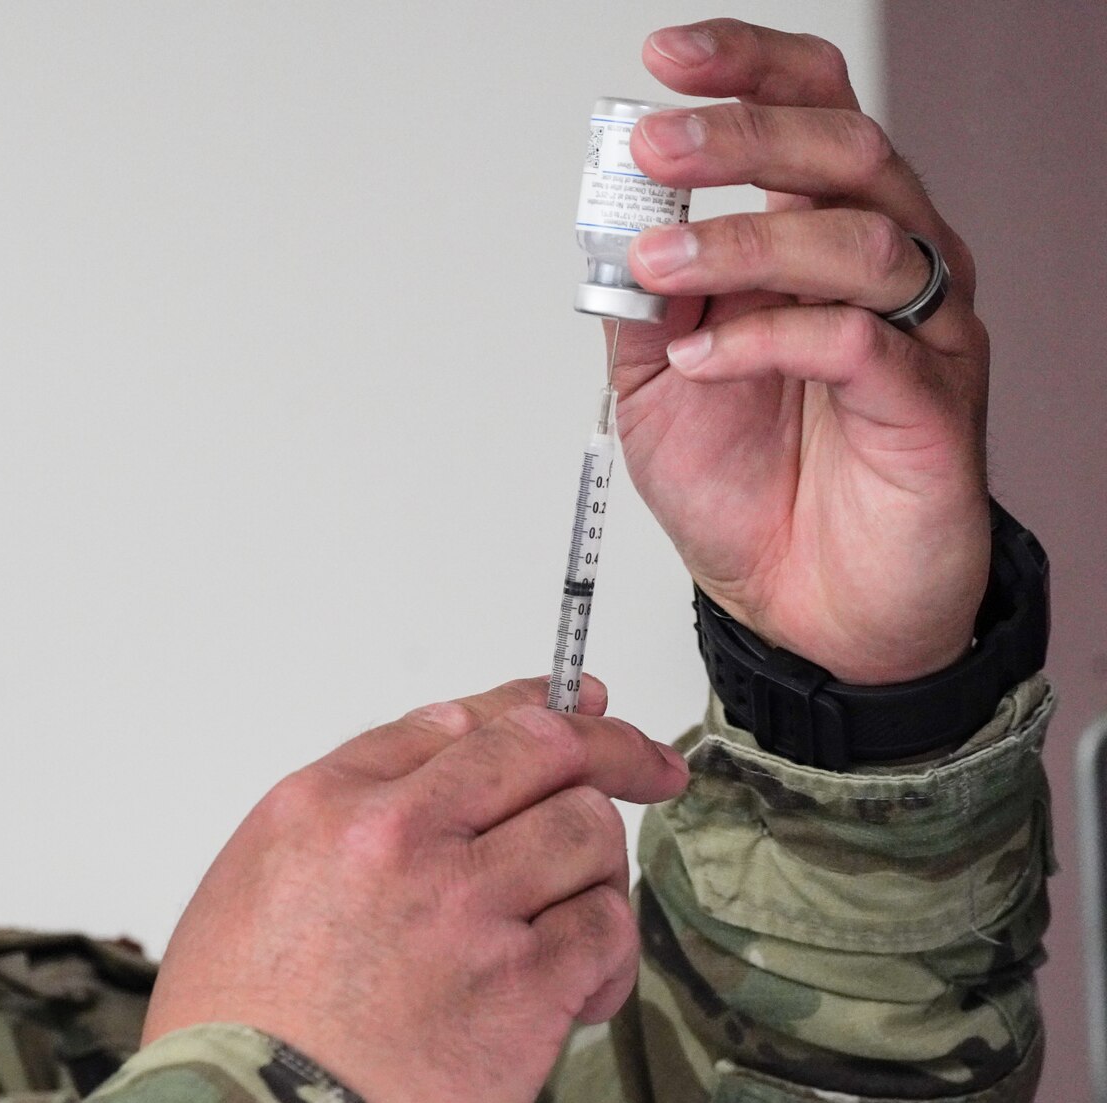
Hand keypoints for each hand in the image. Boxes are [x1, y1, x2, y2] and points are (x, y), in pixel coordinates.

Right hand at [142, 677, 688, 1102]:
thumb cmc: (233, 1038)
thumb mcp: (245, 892)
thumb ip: (336, 830)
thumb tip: (430, 795)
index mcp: (322, 806)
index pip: (453, 722)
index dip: (532, 707)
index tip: (578, 709)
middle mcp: (397, 836)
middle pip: (540, 749)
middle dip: (612, 748)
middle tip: (651, 769)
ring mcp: (465, 904)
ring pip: (586, 831)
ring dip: (593, 872)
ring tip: (568, 924)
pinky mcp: (523, 983)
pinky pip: (605, 927)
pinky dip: (605, 952)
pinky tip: (576, 990)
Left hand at [614, 19, 990, 684]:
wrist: (807, 611)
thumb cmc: (753, 494)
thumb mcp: (655, 388)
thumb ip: (638, 306)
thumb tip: (604, 227)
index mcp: (822, 241)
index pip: (810, 115)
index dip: (747, 72)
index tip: (663, 60)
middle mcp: (887, 268)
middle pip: (843, 150)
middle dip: (741, 137)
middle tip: (653, 145)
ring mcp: (920, 333)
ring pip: (858, 237)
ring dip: (741, 241)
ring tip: (657, 269)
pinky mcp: (930, 407)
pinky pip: (859, 341)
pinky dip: (768, 337)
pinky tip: (703, 357)